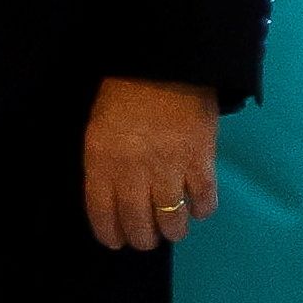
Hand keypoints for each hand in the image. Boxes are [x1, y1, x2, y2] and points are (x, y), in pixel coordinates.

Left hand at [84, 77, 219, 251]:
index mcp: (102, 160)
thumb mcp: (98, 127)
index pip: (102, 212)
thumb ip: (104, 163)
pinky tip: (198, 208)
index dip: (110, 234)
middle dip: (143, 239)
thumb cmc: (124, 90)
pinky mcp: (201, 159)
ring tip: (174, 229)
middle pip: (138, 223)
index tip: (116, 242)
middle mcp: (133, 171)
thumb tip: (114, 196)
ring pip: (172, 219)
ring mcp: (169, 167)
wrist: (165, 60)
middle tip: (148, 240)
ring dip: (173, 231)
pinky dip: (201, 209)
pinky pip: (204, 199)